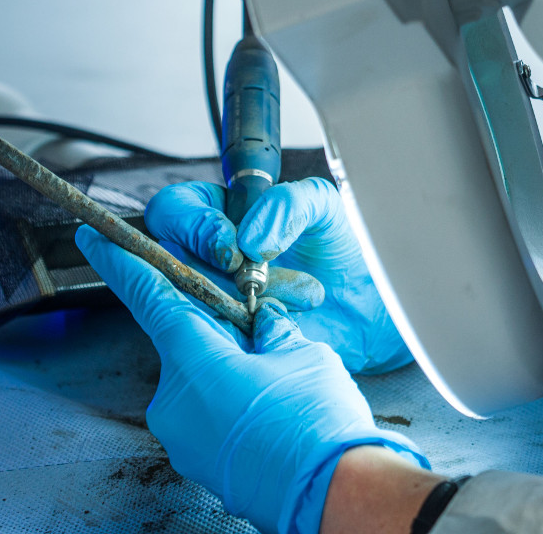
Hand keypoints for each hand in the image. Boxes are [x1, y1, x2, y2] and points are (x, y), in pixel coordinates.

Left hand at [75, 226, 426, 533]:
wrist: (329, 494)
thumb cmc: (315, 422)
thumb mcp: (302, 352)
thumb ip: (271, 327)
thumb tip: (263, 322)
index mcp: (195, 362)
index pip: (150, 298)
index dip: (121, 262)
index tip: (92, 237)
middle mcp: (174, 402)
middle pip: (187, 344)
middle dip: (220, 334)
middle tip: (265, 337)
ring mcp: (181, 438)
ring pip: (201, 383)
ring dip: (232, 372)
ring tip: (282, 386)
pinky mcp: (196, 462)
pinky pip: (208, 417)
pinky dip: (234, 406)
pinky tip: (273, 412)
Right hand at [145, 177, 412, 374]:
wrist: (377, 308)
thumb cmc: (350, 252)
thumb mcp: (328, 208)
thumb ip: (290, 203)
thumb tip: (251, 238)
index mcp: (230, 214)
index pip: (177, 209)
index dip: (192, 223)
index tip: (230, 244)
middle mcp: (213, 257)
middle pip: (164, 253)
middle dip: (200, 263)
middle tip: (242, 274)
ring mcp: (217, 300)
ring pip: (185, 298)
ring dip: (234, 299)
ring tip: (291, 300)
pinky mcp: (230, 340)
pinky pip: (208, 338)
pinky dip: (246, 330)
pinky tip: (286, 325)